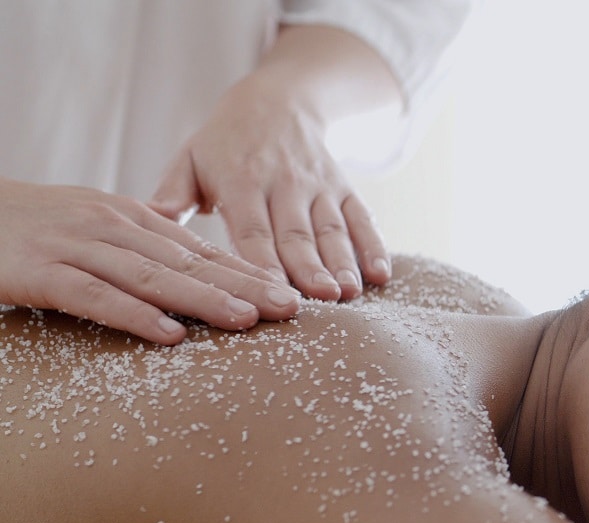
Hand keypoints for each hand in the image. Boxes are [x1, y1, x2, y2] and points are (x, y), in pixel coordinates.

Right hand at [0, 177, 301, 344]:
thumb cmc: (33, 227)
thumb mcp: (96, 227)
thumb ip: (143, 245)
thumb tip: (193, 264)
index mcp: (131, 219)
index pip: (202, 250)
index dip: (248, 271)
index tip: (290, 292)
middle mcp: (112, 228)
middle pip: (189, 262)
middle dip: (244, 284)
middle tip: (290, 307)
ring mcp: (76, 248)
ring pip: (152, 276)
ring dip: (203, 298)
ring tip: (248, 320)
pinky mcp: (40, 272)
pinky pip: (94, 296)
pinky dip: (134, 315)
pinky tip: (169, 335)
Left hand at [149, 71, 389, 301]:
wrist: (278, 101)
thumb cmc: (225, 143)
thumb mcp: (191, 157)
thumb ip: (172, 192)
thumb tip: (152, 220)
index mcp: (241, 180)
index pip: (252, 230)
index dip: (261, 264)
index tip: (266, 295)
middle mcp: (283, 183)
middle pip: (296, 234)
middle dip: (308, 268)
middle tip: (318, 301)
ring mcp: (318, 185)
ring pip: (331, 228)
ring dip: (342, 262)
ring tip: (348, 294)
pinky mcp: (343, 187)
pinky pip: (362, 217)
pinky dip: (374, 246)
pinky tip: (381, 276)